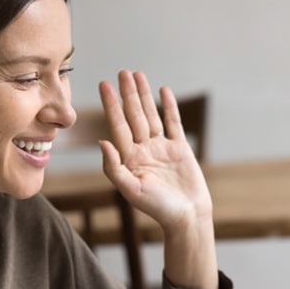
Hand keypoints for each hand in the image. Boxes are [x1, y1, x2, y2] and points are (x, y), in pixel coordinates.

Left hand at [98, 70, 211, 233]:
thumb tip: (102, 142)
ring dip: (144, 96)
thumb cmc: (158, 208)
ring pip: (151, 115)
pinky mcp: (179, 149)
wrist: (187, 217)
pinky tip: (163, 91)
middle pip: (133, 116)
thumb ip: (114, 168)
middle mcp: (143, 150)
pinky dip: (169, 107)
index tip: (104, 85)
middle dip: (128, 94)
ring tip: (138, 75)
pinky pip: (173, 123)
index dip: (111, 105)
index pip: (118, 125)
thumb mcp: (131, 190)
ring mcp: (161, 148)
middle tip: (122, 72)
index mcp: (129, 159)